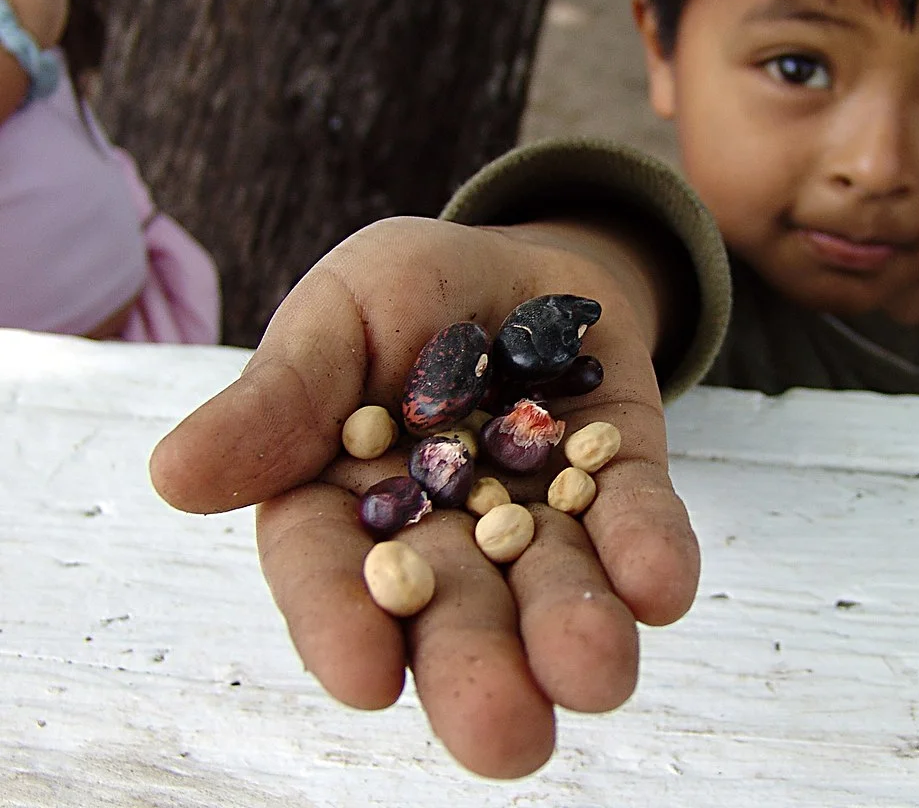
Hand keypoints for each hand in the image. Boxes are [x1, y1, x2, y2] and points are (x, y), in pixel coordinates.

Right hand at [149, 217, 700, 778]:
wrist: (523, 261)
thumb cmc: (406, 291)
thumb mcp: (337, 314)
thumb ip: (280, 396)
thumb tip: (175, 475)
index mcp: (348, 504)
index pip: (332, 574)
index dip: (341, 624)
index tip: (364, 677)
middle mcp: (446, 534)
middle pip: (453, 613)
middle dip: (476, 671)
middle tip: (506, 740)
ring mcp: (541, 515)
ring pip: (551, 587)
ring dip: (574, 631)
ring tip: (597, 673)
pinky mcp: (622, 482)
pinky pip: (636, 521)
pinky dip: (646, 551)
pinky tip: (660, 585)